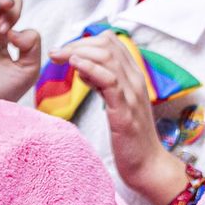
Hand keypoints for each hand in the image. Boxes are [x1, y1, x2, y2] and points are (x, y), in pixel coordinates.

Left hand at [49, 31, 182, 204]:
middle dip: (77, 43)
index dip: (85, 41)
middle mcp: (135, 80)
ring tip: (60, 58)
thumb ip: (104, 83)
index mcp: (134, 76)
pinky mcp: (124, 110)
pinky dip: (90, 68)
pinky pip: (109, 80)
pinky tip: (75, 66)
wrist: (147, 164)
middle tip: (56, 54)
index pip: (111, 42)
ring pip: (108, 56)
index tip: (66, 52)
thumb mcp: (116, 103)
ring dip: (79, 52)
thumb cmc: (130, 137)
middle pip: (107, 44)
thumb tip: (83, 67)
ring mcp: (132, 94)